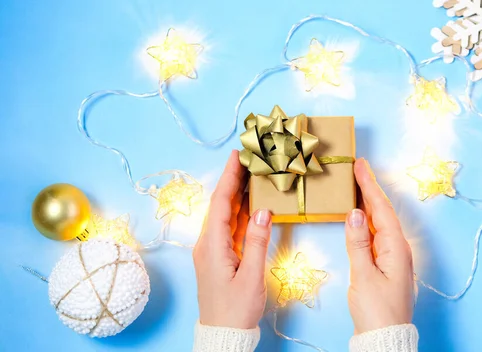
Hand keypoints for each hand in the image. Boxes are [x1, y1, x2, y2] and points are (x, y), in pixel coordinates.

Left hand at [193, 150, 272, 328]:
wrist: (223, 335)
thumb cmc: (236, 310)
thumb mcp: (251, 276)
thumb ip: (257, 241)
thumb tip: (264, 211)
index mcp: (212, 246)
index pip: (221, 204)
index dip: (229, 178)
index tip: (237, 156)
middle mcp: (208, 244)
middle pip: (222, 206)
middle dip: (234, 181)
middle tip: (249, 159)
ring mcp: (213, 251)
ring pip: (226, 216)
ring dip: (239, 196)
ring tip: (252, 175)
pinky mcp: (219, 258)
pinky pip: (230, 229)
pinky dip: (241, 214)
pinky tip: (252, 205)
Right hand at [345, 158, 413, 333]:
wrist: (384, 337)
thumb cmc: (376, 310)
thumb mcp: (363, 275)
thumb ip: (358, 242)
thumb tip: (354, 213)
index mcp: (396, 247)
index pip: (381, 209)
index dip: (369, 185)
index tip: (360, 165)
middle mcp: (399, 249)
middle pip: (382, 212)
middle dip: (370, 189)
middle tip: (358, 168)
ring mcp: (394, 257)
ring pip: (380, 223)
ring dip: (368, 203)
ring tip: (357, 185)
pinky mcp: (387, 266)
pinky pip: (377, 235)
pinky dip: (367, 221)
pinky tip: (360, 218)